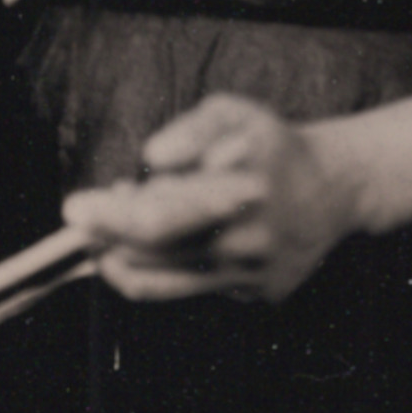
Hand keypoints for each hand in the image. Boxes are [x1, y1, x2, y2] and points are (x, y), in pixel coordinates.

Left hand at [62, 95, 372, 302]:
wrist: (335, 187)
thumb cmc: (271, 146)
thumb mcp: (234, 114)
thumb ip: (191, 130)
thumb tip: (155, 160)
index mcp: (241, 191)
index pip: (156, 221)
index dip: (109, 219)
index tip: (76, 208)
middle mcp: (248, 242)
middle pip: (150, 257)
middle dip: (106, 236)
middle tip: (88, 216)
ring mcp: (253, 276)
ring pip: (161, 284)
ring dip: (123, 259)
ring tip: (116, 233)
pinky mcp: (259, 297)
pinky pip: (191, 291)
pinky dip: (165, 268)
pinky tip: (174, 240)